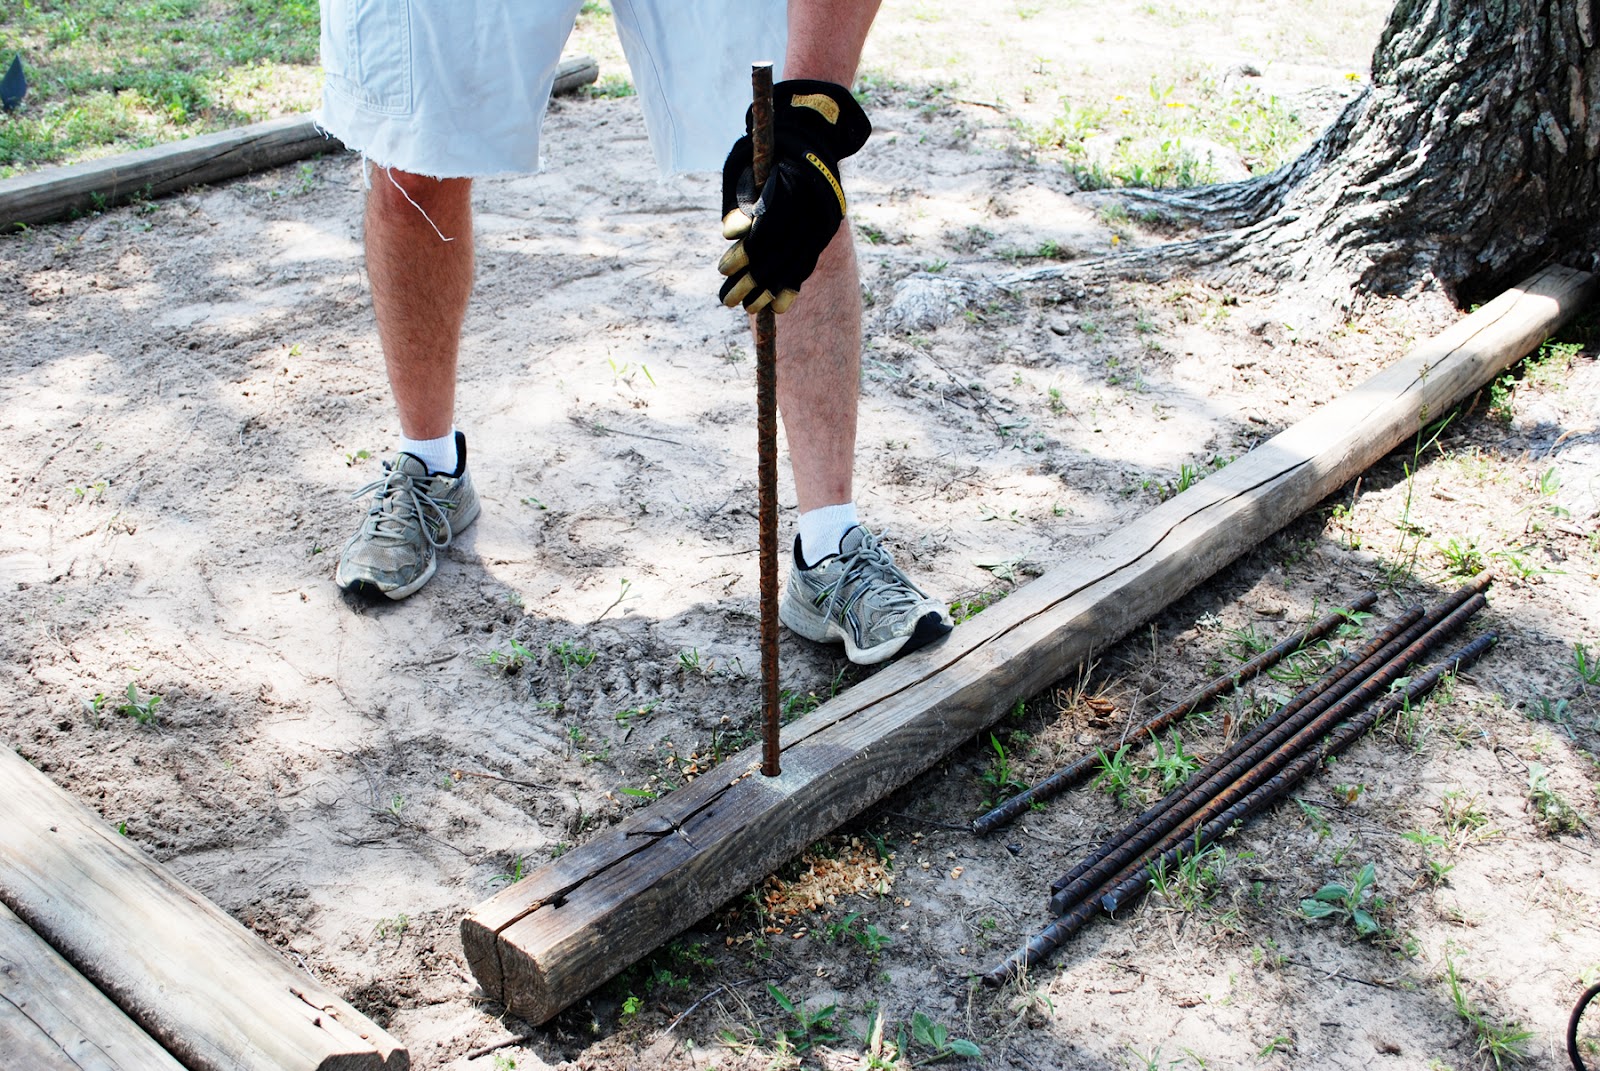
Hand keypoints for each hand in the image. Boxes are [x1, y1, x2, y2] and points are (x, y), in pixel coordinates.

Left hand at [719, 80, 870, 313]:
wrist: (814, 135)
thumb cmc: (769, 149)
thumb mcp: (746, 162)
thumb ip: (738, 198)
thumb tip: (730, 235)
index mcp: (792, 183)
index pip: (766, 227)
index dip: (744, 252)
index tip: (722, 269)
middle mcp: (812, 205)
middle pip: (780, 252)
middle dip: (752, 281)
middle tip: (728, 301)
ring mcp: (824, 220)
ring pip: (796, 262)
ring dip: (771, 289)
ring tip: (749, 308)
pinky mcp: (827, 230)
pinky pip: (809, 262)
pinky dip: (793, 285)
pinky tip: (778, 305)